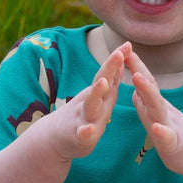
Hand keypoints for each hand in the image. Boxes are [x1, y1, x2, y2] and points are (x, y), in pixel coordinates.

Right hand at [46, 43, 125, 160]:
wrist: (55, 138)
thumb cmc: (82, 116)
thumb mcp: (98, 96)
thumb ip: (110, 78)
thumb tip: (121, 57)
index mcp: (99, 95)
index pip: (108, 73)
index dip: (117, 59)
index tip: (127, 44)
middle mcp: (90, 103)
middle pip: (100, 83)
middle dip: (109, 68)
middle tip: (118, 54)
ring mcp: (83, 119)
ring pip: (90, 105)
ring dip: (96, 93)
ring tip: (103, 83)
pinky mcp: (79, 138)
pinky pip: (82, 135)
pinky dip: (85, 132)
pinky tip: (89, 130)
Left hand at [127, 49, 182, 175]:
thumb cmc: (178, 138)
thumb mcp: (158, 119)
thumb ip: (147, 104)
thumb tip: (136, 90)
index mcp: (156, 108)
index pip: (145, 83)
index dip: (134, 66)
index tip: (122, 49)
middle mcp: (163, 113)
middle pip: (150, 89)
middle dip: (139, 71)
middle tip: (127, 54)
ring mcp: (170, 128)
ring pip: (158, 108)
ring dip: (148, 92)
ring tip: (137, 78)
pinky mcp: (174, 146)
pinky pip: (168, 139)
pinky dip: (162, 133)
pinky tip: (157, 128)